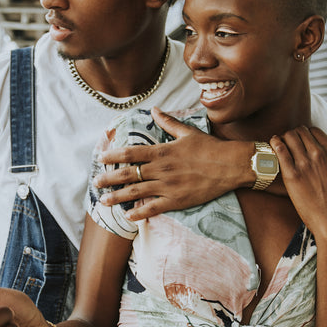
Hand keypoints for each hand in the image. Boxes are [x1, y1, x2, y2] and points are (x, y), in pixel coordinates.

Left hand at [94, 107, 252, 218]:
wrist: (231, 165)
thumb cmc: (210, 148)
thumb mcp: (187, 132)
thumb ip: (168, 123)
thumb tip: (155, 110)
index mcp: (162, 151)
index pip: (130, 153)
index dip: (113, 155)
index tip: (100, 158)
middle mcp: (161, 169)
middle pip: (128, 174)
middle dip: (109, 178)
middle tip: (95, 182)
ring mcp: (168, 186)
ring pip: (136, 192)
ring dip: (118, 197)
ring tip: (104, 201)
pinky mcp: (177, 201)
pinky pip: (153, 208)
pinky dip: (140, 213)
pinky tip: (128, 216)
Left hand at [274, 128, 326, 239]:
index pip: (314, 131)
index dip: (306, 133)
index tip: (301, 140)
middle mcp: (319, 155)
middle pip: (300, 131)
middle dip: (294, 134)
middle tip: (289, 142)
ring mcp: (305, 164)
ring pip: (289, 137)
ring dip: (283, 137)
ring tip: (280, 144)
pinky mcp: (292, 175)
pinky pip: (280, 150)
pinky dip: (275, 143)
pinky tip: (273, 144)